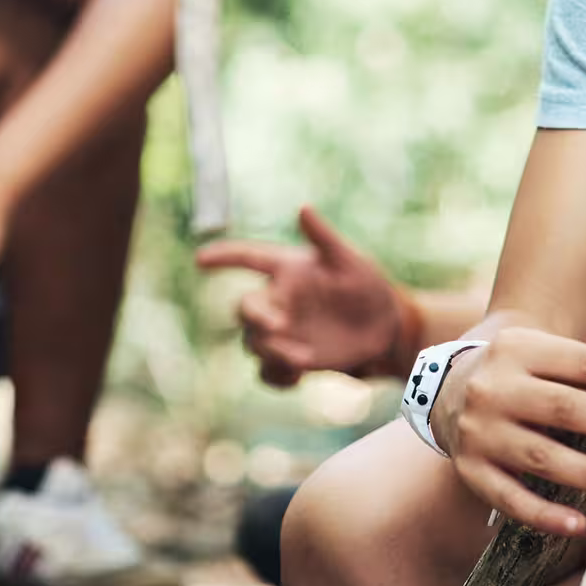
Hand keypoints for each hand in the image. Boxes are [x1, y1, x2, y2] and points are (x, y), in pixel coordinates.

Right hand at [195, 205, 405, 385]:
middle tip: (277, 326)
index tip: (200, 259)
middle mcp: (277, 300)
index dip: (224, 256)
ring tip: (302, 359)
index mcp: (287, 270)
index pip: (248, 258)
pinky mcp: (289, 359)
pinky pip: (267, 373)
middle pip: (245, 310)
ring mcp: (281, 332)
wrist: (384, 330)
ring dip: (271, 352)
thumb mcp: (349, 262)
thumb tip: (303, 207)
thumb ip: (324, 238)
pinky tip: (298, 378)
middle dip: (254, 318)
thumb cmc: (367, 286)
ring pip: (253, 344)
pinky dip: (277, 377)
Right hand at [431, 325, 585, 536]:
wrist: (447, 388)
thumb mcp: (545, 351)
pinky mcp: (469, 470)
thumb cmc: (521, 373)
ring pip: (542, 456)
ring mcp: (479, 431)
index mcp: (519, 347)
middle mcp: (493, 387)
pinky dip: (545, 515)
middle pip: (566, 408)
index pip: (585, 364)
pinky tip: (579, 525)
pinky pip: (510, 498)